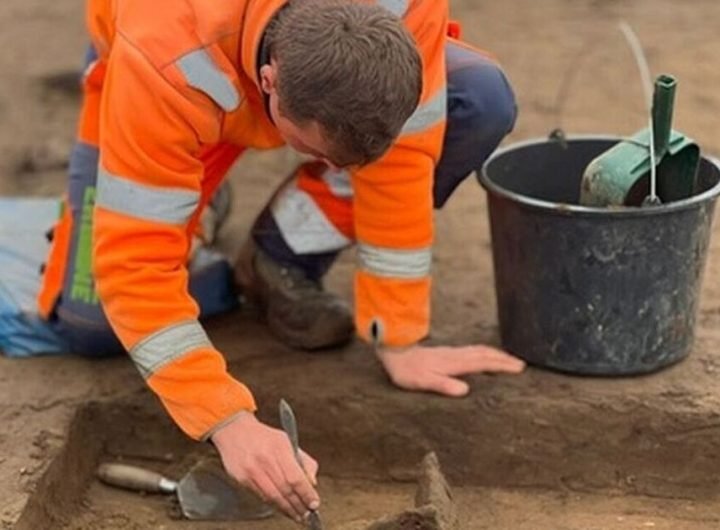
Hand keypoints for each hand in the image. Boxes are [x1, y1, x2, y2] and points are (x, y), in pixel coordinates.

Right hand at [211, 411, 319, 522]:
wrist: (234, 431)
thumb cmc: (263, 436)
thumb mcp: (287, 440)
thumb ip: (303, 460)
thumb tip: (312, 482)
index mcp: (280, 448)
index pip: (296, 477)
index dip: (306, 493)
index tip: (314, 503)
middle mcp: (265, 460)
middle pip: (285, 489)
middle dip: (299, 505)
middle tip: (308, 514)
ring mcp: (252, 470)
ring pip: (273, 496)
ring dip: (287, 509)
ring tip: (297, 515)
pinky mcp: (242, 479)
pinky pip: (261, 496)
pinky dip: (274, 504)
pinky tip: (282, 508)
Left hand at [376, 343, 525, 396]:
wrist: (395, 352)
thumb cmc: (408, 370)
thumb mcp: (423, 381)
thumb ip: (443, 385)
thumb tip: (465, 390)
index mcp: (455, 364)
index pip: (483, 364)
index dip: (502, 366)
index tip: (519, 368)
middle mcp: (456, 356)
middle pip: (485, 354)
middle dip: (504, 359)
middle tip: (521, 364)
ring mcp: (452, 352)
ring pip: (479, 350)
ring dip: (496, 354)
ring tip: (508, 359)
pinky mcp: (447, 353)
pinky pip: (472, 350)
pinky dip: (484, 352)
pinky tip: (483, 356)